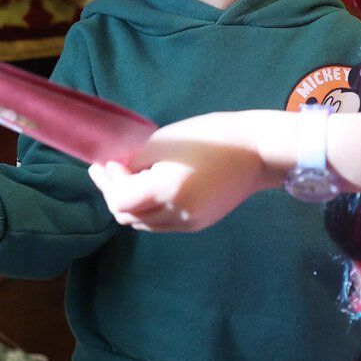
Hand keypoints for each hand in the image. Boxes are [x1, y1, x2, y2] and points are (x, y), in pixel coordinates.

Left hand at [85, 112, 277, 233]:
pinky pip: (162, 223)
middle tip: (107, 169)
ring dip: (130, 204)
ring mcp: (189, 224)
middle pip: (129, 217)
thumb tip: (115, 172)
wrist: (256, 151)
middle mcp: (177, 215)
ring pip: (144, 224)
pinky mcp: (198, 224)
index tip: (105, 163)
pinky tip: (149, 188)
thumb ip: (135, 161)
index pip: (121, 201)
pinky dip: (149, 209)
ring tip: (126, 178)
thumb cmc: (210, 136)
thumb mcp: (163, 142)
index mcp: (168, 191)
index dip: (107, 183)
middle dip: (114, 193)